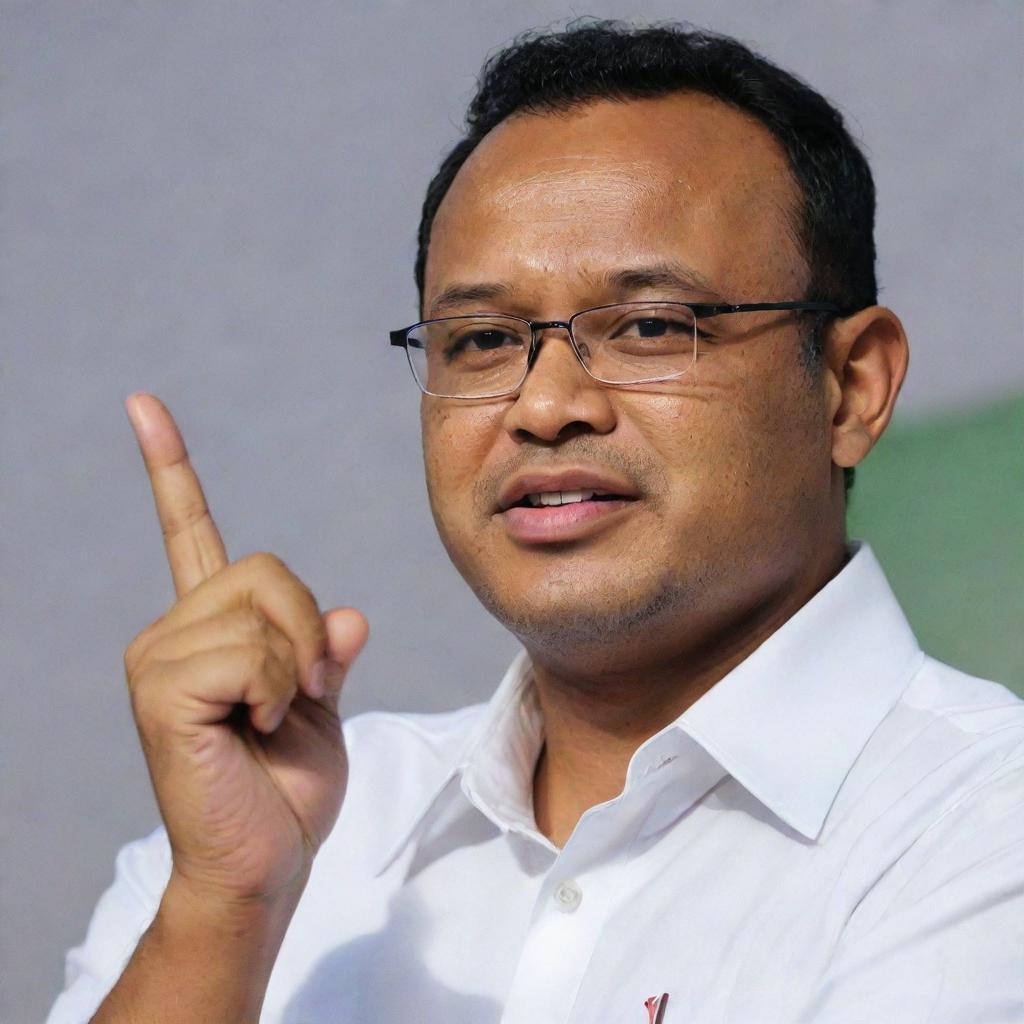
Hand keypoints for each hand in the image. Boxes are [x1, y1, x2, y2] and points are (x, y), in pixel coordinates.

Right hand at [121, 392, 367, 906]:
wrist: (266, 862)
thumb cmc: (288, 790)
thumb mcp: (321, 707)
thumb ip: (325, 652)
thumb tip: (345, 615)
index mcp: (211, 628)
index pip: (189, 530)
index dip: (169, 468)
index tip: (143, 405)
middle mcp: (174, 629)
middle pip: (269, 568)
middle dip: (307, 632)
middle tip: (299, 696)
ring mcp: (159, 655)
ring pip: (264, 608)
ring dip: (295, 668)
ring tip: (273, 717)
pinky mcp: (160, 687)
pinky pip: (249, 651)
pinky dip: (275, 689)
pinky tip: (254, 726)